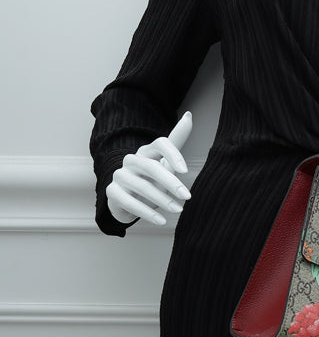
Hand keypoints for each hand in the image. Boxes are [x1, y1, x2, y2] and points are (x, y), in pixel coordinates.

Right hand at [106, 111, 192, 226]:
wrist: (127, 199)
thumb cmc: (151, 179)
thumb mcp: (165, 161)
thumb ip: (177, 140)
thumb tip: (189, 115)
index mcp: (147, 151)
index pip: (160, 143)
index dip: (173, 154)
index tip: (186, 171)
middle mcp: (132, 160)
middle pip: (152, 166)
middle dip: (171, 182)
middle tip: (187, 197)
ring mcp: (120, 175)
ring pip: (142, 186)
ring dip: (162, 200)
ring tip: (178, 210)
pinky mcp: (112, 191)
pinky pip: (129, 202)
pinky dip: (146, 212)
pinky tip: (161, 220)